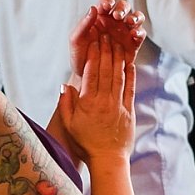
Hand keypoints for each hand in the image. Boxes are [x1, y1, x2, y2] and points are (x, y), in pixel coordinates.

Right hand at [53, 0, 142, 161]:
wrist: (107, 159)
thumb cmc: (85, 143)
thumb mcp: (69, 124)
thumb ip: (66, 104)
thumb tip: (65, 84)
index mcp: (88, 103)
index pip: (91, 74)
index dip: (93, 55)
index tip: (93, 41)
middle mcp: (104, 102)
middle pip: (106, 71)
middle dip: (106, 50)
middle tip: (106, 34)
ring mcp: (118, 106)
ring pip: (118, 77)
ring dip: (118, 58)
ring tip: (117, 42)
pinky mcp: (129, 112)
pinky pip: (130, 89)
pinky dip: (130, 75)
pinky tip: (129, 62)